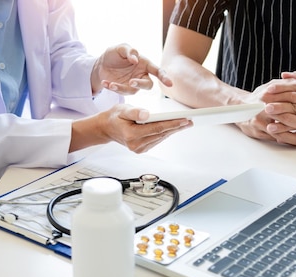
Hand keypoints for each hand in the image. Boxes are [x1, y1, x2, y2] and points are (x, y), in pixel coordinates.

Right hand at [70, 104, 191, 153]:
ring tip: (185, 123)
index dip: (172, 124)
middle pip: (161, 134)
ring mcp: (139, 148)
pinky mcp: (142, 148)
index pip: (157, 129)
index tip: (184, 120)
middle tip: (190, 121)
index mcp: (132, 135)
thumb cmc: (114, 117)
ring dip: (173, 130)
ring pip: (160, 137)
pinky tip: (173, 127)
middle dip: (177, 127)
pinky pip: (157, 140)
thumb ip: (135, 112)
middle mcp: (136, 145)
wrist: (106, 128)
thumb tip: (147, 115)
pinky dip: (165, 133)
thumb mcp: (122, 110)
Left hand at [92, 44, 172, 95]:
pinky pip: (120, 92)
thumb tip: (136, 60)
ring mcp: (132, 84)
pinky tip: (105, 83)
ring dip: (122, 88)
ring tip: (111, 84)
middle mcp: (141, 75)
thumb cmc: (114, 54)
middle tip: (131, 82)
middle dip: (140, 84)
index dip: (164, 77)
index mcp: (145, 64)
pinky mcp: (123, 90)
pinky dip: (112, 88)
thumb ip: (130, 51)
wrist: (100, 64)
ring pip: (132, 91)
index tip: (169, 84)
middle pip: (148, 85)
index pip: (157, 71)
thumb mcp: (121, 48)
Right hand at [235, 75, 295, 145]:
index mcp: (269, 94)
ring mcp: (260, 121)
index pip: (291, 96)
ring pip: (281, 131)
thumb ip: (288, 83)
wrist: (238, 108)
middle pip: (286, 115)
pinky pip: (276, 138)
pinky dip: (289, 141)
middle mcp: (263, 107)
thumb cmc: (259, 96)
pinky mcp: (258, 131)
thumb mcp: (272, 86)